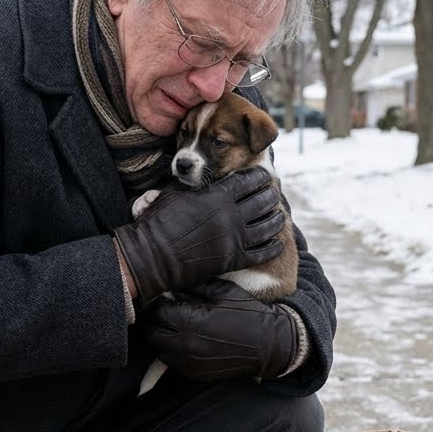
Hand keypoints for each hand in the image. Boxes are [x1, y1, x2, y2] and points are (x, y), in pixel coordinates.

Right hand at [113, 167, 283, 301]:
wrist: (153, 255)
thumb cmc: (159, 222)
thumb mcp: (175, 192)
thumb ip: (191, 181)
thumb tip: (193, 172)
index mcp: (218, 195)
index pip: (249, 180)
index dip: (260, 176)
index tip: (265, 174)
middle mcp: (232, 215)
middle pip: (262, 201)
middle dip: (271, 195)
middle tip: (275, 193)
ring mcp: (236, 238)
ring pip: (267, 226)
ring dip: (276, 219)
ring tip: (279, 215)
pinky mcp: (235, 260)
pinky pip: (263, 252)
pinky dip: (273, 246)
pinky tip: (278, 242)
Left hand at [145, 278, 297, 380]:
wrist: (270, 345)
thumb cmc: (248, 313)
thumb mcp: (224, 290)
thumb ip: (195, 285)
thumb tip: (173, 282)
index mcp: (192, 321)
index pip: (157, 312)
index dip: (157, 302)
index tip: (164, 297)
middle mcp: (186, 345)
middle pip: (151, 333)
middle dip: (154, 320)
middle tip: (164, 310)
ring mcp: (189, 363)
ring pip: (158, 349)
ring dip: (161, 336)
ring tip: (174, 325)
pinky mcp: (195, 374)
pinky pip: (171, 362)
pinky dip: (172, 351)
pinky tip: (185, 340)